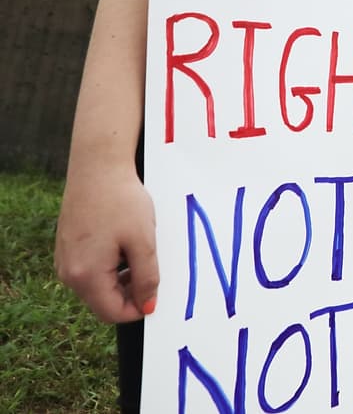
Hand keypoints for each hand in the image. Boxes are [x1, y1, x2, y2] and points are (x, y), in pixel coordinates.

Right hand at [55, 164, 158, 322]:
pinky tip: (124, 244)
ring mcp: (64, 260)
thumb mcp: (143, 242)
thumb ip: (147, 278)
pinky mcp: (67, 248)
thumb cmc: (121, 201)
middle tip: (151, 268)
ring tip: (139, 252)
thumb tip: (148, 306)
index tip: (158, 295)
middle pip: (103, 301)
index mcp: (85, 275)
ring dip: (121, 279)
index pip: (112, 313)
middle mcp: (68, 273)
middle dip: (130, 293)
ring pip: (98, 286)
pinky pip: (90, 270)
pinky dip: (110, 266)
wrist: (97, 168)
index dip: (139, 309)